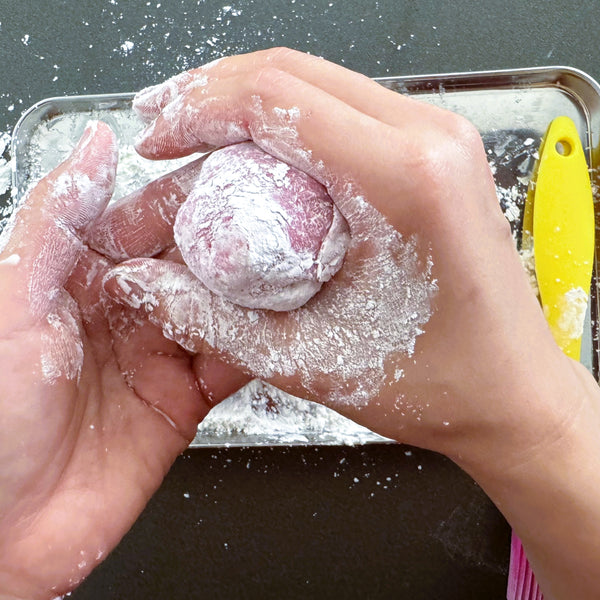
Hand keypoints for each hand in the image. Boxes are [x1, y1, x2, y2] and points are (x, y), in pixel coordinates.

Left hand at [0, 123, 242, 598]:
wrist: (1, 531)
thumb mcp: (14, 299)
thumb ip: (58, 220)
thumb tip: (96, 145)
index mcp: (85, 277)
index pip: (150, 220)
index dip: (192, 197)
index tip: (236, 172)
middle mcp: (127, 311)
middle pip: (195, 265)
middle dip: (236, 243)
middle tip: (283, 218)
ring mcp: (159, 355)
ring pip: (221, 311)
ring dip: (256, 294)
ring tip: (295, 267)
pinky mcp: (184, 400)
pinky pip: (232, 366)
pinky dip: (259, 349)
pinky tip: (283, 329)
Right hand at [104, 47, 584, 466]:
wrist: (510, 393)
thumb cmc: (440, 383)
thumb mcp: (307, 360)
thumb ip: (211, 317)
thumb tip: (149, 284)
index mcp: (405, 180)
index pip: (273, 99)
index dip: (197, 110)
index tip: (159, 140)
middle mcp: (431, 141)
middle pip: (293, 73)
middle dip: (212, 95)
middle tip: (166, 129)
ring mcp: (439, 140)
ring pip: (320, 83)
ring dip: (250, 107)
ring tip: (203, 143)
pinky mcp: (436, 155)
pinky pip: (348, 112)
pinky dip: (292, 126)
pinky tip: (261, 159)